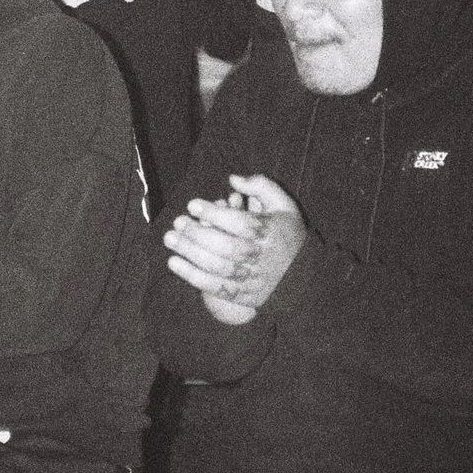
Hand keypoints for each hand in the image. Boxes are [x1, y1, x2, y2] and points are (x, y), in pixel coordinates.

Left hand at [164, 174, 305, 324]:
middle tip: (177, 222)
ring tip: (170, 239)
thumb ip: (261, 186)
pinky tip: (174, 263)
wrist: (302, 277)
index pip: (240, 223)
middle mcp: (260, 256)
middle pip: (225, 246)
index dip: (214, 214)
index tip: (192, 205)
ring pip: (216, 267)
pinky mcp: (242, 294)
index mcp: (270, 232)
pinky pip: (214, 287)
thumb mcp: (284, 205)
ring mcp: (250, 277)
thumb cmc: (287, 234)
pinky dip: (192, 276)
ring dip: (189, 253)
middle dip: (197, 234)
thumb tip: (232, 178)